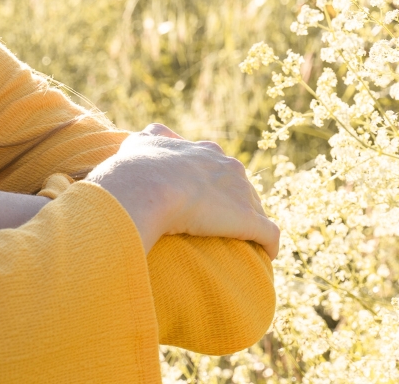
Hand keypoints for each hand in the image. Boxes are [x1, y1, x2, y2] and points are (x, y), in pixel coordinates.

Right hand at [85, 123, 279, 258]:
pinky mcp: (248, 219)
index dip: (210, 181)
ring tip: (244, 244)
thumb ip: (138, 142)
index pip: (215, 162)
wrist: (145, 186)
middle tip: (221, 223)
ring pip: (255, 208)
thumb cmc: (133, 172)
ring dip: (251, 224)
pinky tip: (265, 256)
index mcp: (200, 150)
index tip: (202, 198)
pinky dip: (269, 245)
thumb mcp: (135, 146)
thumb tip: (129, 143)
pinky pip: (269, 234)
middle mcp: (224, 164)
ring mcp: (239, 191)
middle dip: (234, 201)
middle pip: (238, 184)